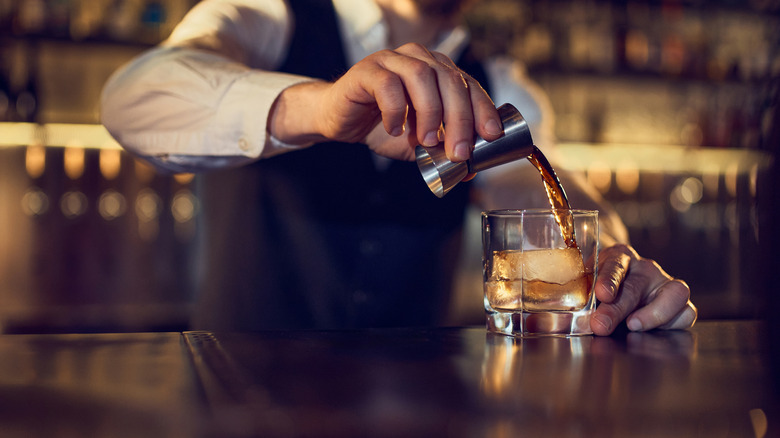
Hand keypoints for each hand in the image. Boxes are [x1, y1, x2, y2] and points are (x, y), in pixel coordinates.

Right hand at [269, 43, 502, 161]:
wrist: (341, 122)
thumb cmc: (382, 127)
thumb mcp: (419, 143)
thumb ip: (443, 150)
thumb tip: (471, 171)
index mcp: (438, 71)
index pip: (469, 85)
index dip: (483, 109)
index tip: (490, 136)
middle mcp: (419, 59)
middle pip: (450, 80)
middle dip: (459, 120)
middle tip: (459, 152)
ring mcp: (392, 60)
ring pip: (422, 77)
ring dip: (430, 113)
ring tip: (426, 140)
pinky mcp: (367, 70)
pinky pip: (388, 84)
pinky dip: (396, 110)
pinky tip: (395, 129)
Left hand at [590, 244, 696, 335]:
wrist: (621, 280)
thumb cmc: (601, 283)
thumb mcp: (588, 283)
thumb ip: (584, 296)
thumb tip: (579, 319)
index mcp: (620, 257)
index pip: (616, 264)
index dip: (609, 280)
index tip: (601, 293)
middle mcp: (646, 269)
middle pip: (635, 287)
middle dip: (617, 309)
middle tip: (601, 325)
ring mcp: (665, 284)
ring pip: (674, 294)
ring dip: (654, 315)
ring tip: (633, 326)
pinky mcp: (680, 303)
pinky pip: (687, 312)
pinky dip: (671, 323)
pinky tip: (652, 330)